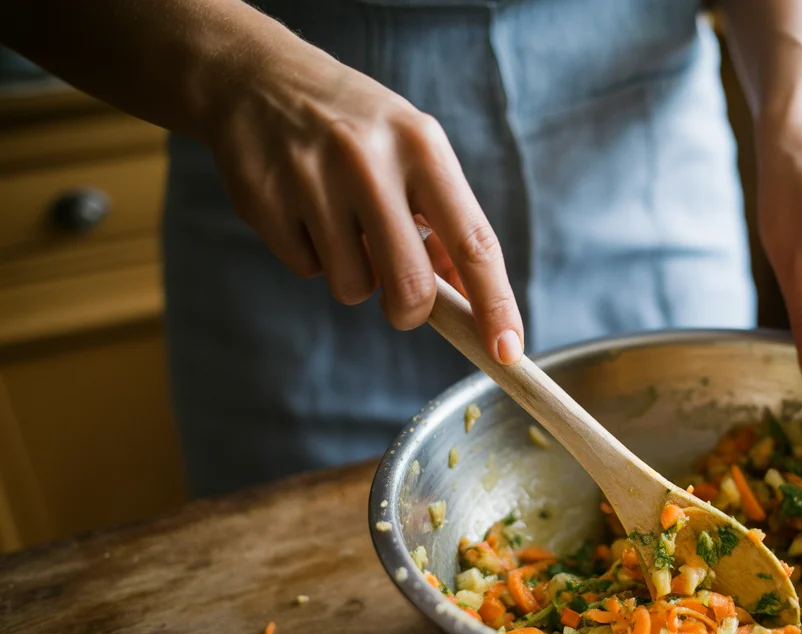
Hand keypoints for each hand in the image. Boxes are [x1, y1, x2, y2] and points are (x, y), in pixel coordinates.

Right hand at [204, 46, 523, 363]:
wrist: (258, 78)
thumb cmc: (357, 127)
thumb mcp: (414, 150)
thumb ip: (445, 221)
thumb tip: (470, 297)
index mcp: (422, 147)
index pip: (473, 242)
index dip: (494, 304)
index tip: (507, 349)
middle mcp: (370, 161)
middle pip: (411, 286)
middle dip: (410, 312)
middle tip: (402, 303)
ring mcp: (312, 180)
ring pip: (354, 287)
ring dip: (354, 277)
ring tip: (342, 226)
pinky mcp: (266, 200)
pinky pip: (305, 270)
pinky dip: (311, 257)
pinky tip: (303, 212)